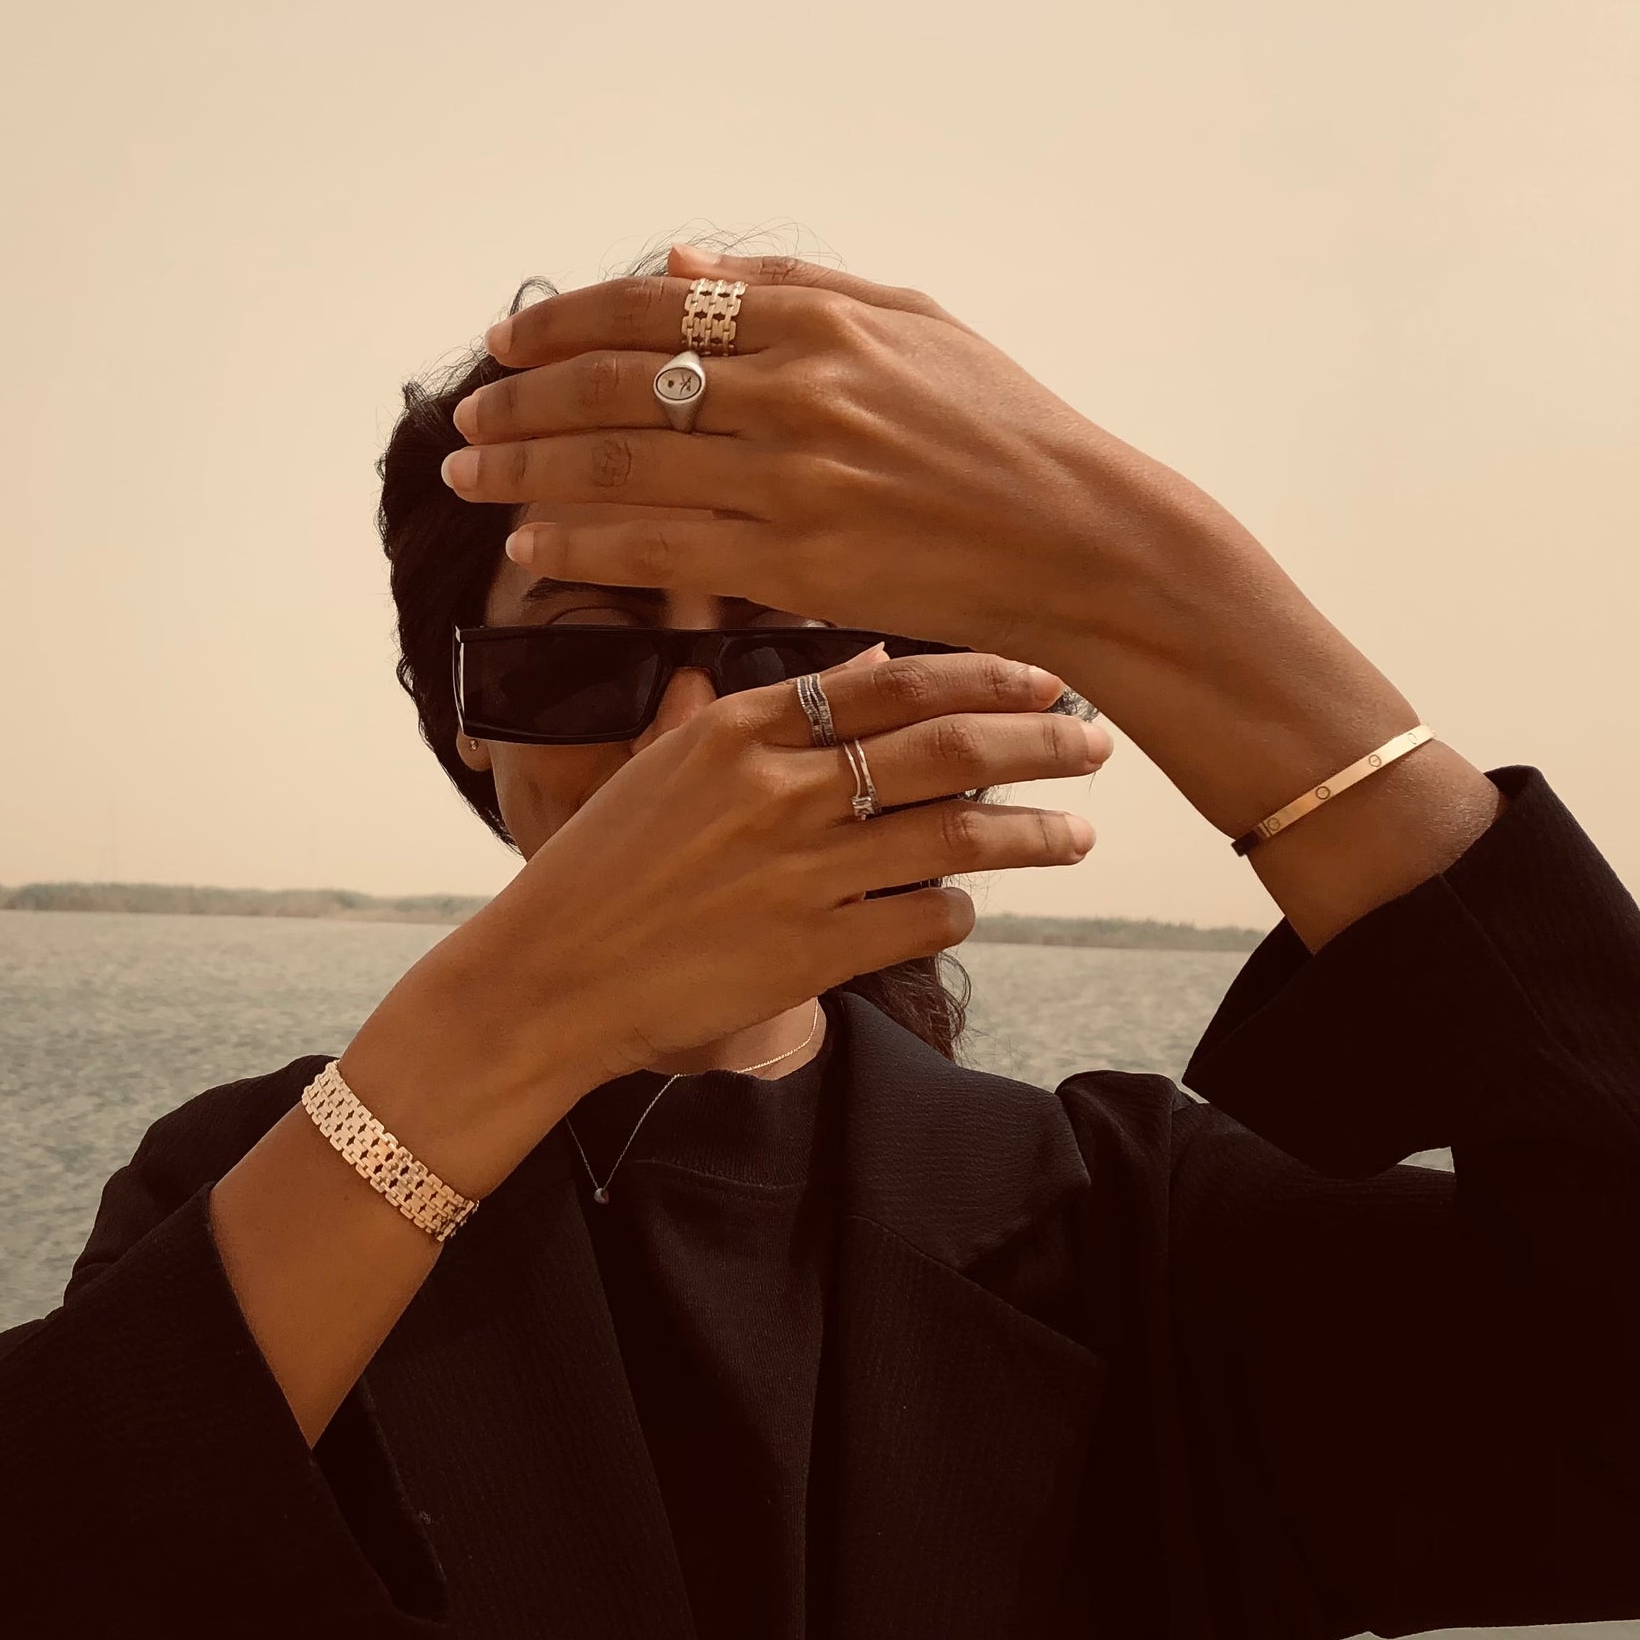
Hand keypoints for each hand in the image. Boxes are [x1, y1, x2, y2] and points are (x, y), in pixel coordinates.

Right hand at [408, 647, 1108, 1105]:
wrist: (547, 977)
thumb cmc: (601, 864)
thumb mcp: (664, 761)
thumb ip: (758, 707)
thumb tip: (867, 663)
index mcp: (737, 728)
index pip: (892, 684)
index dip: (982, 678)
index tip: (1042, 678)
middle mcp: (776, 792)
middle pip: (944, 752)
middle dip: (1037, 744)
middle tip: (1091, 745)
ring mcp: (797, 876)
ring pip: (953, 839)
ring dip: (1030, 834)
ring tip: (1077, 833)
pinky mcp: (808, 955)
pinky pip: (919, 922)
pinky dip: (960, 910)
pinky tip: (973, 905)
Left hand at [446, 244, 1175, 669]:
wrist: (1076, 536)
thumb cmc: (999, 427)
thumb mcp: (912, 321)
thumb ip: (789, 287)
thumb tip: (674, 268)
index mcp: (820, 319)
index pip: (652, 310)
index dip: (562, 326)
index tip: (504, 345)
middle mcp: (798, 389)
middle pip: (618, 384)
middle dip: (521, 402)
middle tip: (462, 420)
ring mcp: (794, 479)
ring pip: (624, 464)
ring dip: (528, 471)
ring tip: (468, 480)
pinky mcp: (798, 564)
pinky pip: (660, 551)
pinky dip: (584, 544)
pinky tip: (530, 547)